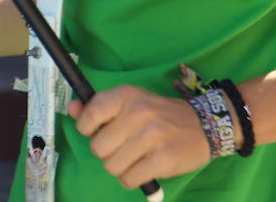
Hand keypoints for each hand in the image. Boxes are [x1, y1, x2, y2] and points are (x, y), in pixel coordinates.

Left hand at [69, 85, 209, 188]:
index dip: (87, 128)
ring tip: (135, 157)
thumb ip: (99, 106)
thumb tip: (72, 108)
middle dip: (106, 152)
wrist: (204, 125)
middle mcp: (138, 113)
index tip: (98, 131)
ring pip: (111, 166)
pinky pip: (129, 179)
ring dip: (120, 167)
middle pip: (98, 147)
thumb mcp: (131, 102)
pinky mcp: (162, 159)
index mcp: (127, 95)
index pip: (90, 114)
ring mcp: (151, 136)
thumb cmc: (160, 114)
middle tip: (122, 147)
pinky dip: (133, 178)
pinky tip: (144, 167)